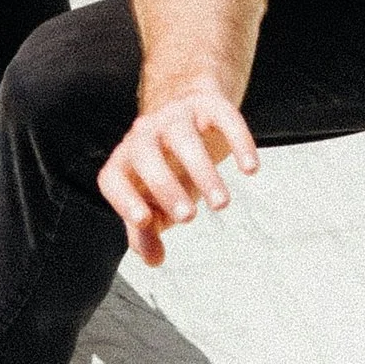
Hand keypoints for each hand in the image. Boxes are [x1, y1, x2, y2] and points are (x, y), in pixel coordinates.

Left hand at [98, 79, 259, 268]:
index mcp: (127, 160)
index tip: (144, 221)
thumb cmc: (167, 164)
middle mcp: (146, 135)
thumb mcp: (154, 200)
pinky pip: (223, 117)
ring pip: (184, 139)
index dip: (124, 199)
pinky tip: (250, 169)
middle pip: (145, 155)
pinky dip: (239, 141)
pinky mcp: (209, 105)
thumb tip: (153, 258)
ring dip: (203, 172)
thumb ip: (146, 232)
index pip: (114, 177)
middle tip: (188, 217)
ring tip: (221, 204)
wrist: (186, 108)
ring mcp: (177, 117)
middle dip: (165, 186)